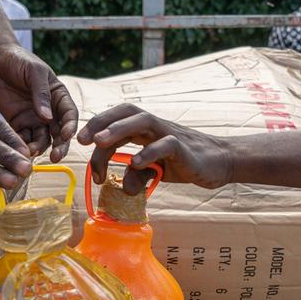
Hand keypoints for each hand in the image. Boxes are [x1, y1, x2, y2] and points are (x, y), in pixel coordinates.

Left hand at [0, 44, 77, 161]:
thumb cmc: (19, 60)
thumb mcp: (33, 72)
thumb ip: (40, 93)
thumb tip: (47, 117)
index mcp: (59, 96)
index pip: (69, 114)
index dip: (70, 126)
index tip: (66, 136)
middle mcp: (49, 110)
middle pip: (58, 132)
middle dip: (59, 145)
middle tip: (56, 157)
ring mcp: (34, 119)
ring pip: (42, 139)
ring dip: (39, 148)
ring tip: (31, 153)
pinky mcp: (18, 123)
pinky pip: (23, 138)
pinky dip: (22, 146)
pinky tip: (19, 151)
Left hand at [77, 104, 231, 193]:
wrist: (219, 163)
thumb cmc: (183, 162)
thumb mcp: (154, 170)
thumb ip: (137, 175)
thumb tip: (123, 188)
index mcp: (145, 128)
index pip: (118, 118)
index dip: (97, 125)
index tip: (80, 141)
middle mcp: (156, 126)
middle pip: (127, 111)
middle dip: (101, 122)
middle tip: (83, 140)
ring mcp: (170, 133)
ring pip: (143, 120)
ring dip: (119, 129)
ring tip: (100, 142)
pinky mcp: (185, 148)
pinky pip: (166, 144)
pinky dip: (149, 152)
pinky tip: (136, 164)